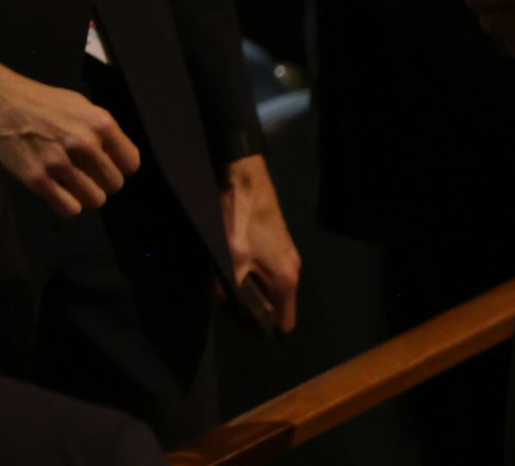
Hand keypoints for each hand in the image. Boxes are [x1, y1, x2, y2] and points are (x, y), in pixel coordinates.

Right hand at [0, 48, 140, 215]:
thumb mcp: (81, 106)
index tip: (110, 166)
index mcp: (100, 123)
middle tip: (88, 176)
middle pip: (114, 184)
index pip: (131, 163)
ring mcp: (60, 162)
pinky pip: (70, 209)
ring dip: (87, 196)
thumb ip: (102, 131)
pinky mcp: (37, 178)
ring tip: (74, 185)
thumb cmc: (39, 102)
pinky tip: (60, 193)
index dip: (121, 167)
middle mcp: (84, 143)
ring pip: (95, 200)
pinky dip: (68, 205)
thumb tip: (118, 156)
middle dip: (104, 183)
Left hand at [219, 154, 300, 333]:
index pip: (285, 323)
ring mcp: (285, 255)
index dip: (264, 333)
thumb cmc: (241, 221)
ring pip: (267, 289)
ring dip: (247, 293)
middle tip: (225, 309)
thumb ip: (229, 290)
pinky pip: (263, 274)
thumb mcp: (230, 259)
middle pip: (275, 307)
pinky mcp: (276, 244)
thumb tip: (226, 306)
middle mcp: (292, 270)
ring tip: (223, 287)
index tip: (242, 334)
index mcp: (286, 279)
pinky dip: (248, 278)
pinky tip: (229, 269)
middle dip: (251, 313)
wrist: (245, 179)